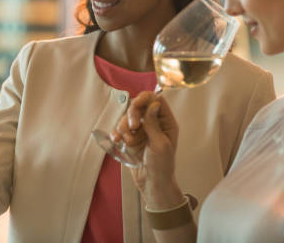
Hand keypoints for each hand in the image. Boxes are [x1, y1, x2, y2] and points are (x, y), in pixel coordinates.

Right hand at [112, 91, 183, 208]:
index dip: (145, 99)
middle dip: (132, 114)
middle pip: (138, 106)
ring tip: (129, 142)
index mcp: (166, 122)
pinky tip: (117, 140)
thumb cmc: (162, 166)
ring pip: (127, 117)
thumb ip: (154, 123)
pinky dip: (117, 133)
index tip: (136, 105)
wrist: (152, 184)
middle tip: (132, 127)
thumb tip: (154, 104)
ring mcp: (141, 130)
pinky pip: (120, 129)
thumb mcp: (160, 144)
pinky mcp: (130, 138)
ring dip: (124, 128)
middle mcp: (154, 123)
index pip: (156, 99)